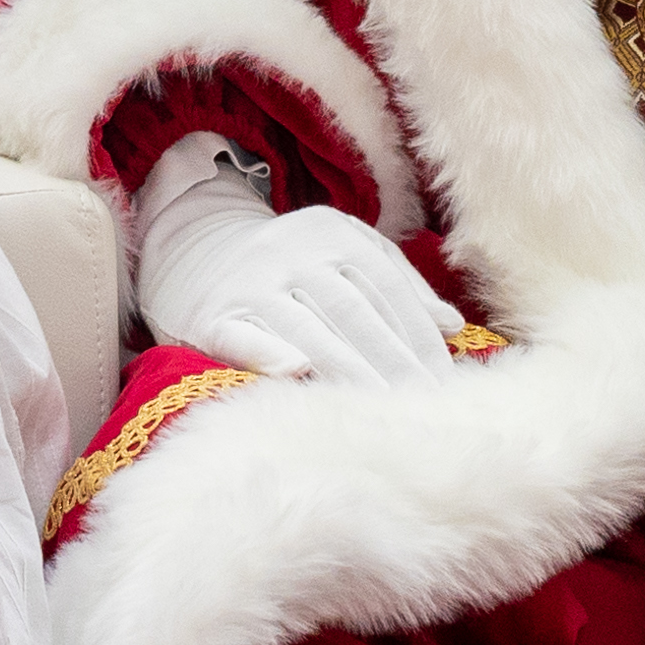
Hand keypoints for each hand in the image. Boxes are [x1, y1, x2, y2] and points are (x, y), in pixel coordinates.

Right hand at [132, 138, 457, 386]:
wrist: (192, 250)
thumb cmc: (287, 265)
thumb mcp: (340, 253)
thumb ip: (398, 283)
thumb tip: (452, 326)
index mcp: (332, 234)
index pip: (387, 289)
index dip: (418, 336)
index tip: (445, 382)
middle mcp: (292, 253)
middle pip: (355, 313)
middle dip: (394, 363)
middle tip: (424, 406)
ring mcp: (251, 284)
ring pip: (310, 330)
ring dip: (350, 371)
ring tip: (382, 410)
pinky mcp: (213, 316)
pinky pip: (245, 337)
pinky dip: (270, 354)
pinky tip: (299, 373)